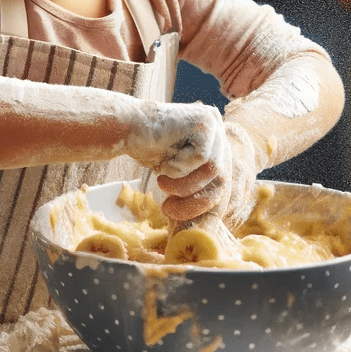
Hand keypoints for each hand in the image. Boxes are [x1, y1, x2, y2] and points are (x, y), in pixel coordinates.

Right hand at [127, 102, 230, 218]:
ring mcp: (216, 125)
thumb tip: (205, 230)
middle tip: (168, 210)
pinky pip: (202, 158)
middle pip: (222, 179)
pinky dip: (180, 167)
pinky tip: (163, 161)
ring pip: (214, 170)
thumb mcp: (178, 176)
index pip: (222, 184)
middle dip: (195, 202)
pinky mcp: (207, 120)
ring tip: (162, 183)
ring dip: (184, 185)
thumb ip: (196, 190)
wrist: (128, 127)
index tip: (183, 221)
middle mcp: (220, 134)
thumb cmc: (150, 151)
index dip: (205, 207)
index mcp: (217, 147)